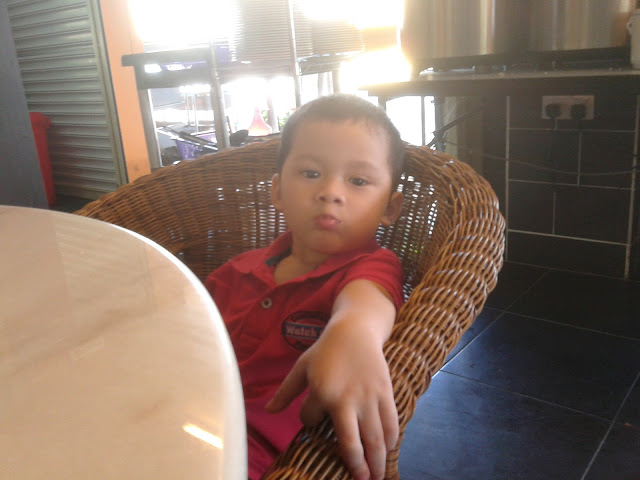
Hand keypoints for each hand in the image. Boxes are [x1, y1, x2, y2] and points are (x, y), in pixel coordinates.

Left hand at [266, 320, 398, 479]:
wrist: (355, 331)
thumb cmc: (325, 349)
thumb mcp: (301, 367)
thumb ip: (285, 392)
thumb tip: (267, 411)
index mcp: (321, 393)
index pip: (310, 421)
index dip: (309, 423)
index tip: (313, 421)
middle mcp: (346, 399)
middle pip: (353, 442)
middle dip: (357, 466)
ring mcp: (368, 397)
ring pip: (375, 437)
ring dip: (377, 460)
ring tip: (377, 476)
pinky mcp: (384, 392)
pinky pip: (390, 421)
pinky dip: (391, 438)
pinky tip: (389, 449)